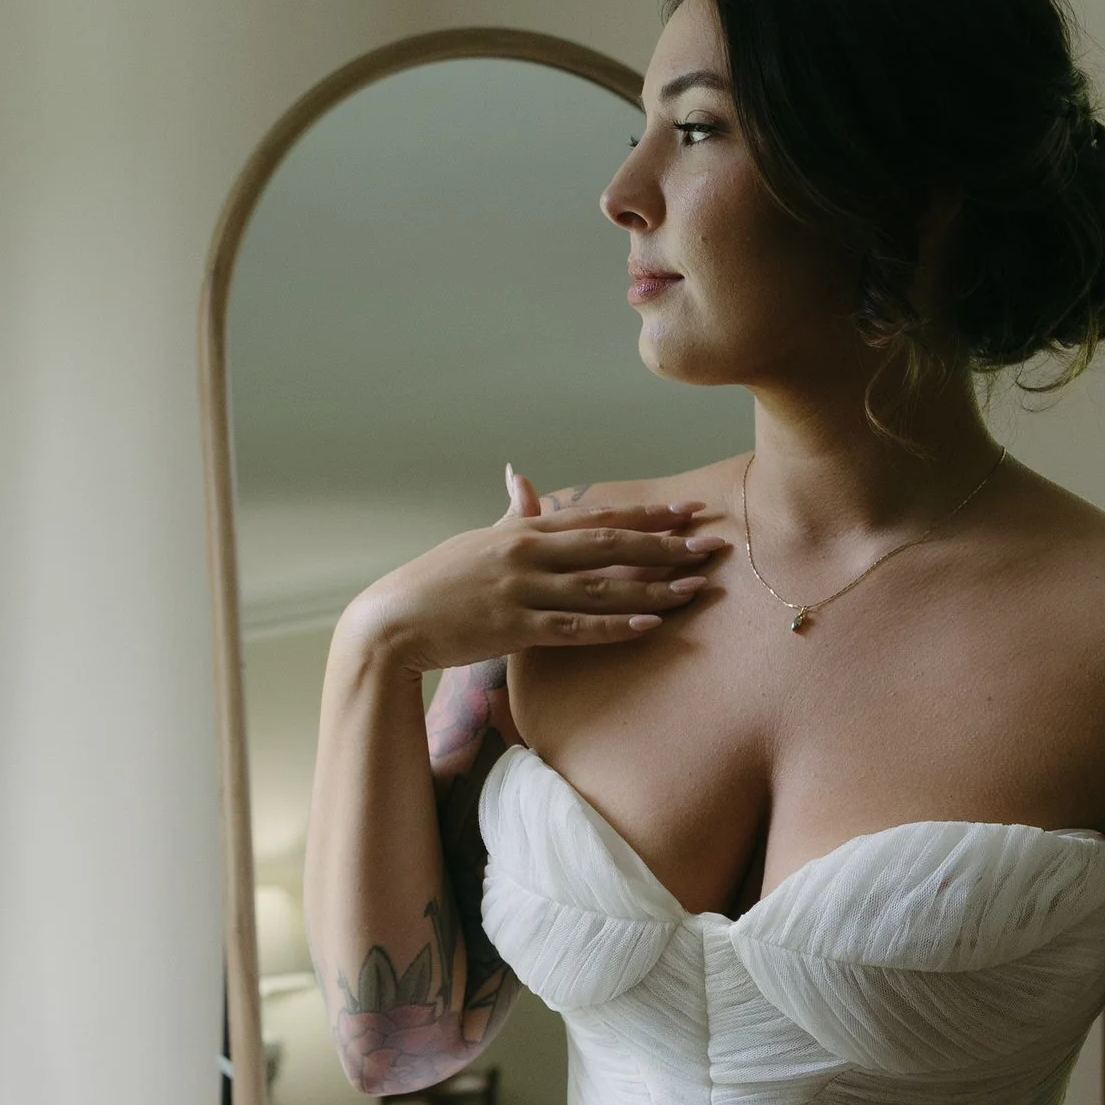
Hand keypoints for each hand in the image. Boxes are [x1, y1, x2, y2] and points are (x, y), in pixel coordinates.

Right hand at [338, 468, 726, 679]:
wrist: (396, 619)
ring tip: (694, 588)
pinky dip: (614, 626)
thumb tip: (521, 476)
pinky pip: (574, 628)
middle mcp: (528, 553)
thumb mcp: (479, 539)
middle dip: (663, 544)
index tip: (688, 511)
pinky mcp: (513, 627)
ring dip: (651, 586)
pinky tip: (649, 625)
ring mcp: (522, 590)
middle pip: (609, 545)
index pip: (597, 517)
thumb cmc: (439, 579)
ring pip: (600, 586)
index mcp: (524, 531)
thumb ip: (512, 511)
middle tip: (709, 544)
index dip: (646, 513)